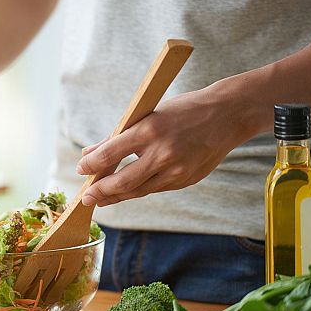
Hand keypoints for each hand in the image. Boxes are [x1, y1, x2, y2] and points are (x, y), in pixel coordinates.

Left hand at [75, 86, 253, 206]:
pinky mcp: (186, 180)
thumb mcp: (148, 114)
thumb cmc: (184, 110)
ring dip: (116, 197)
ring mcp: (176, 170)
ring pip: (138, 191)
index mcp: (149, 131)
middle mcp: (162, 153)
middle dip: (100, 192)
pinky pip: (155, 189)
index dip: (91, 166)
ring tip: (100, 199)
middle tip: (85, 198)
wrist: (229, 114)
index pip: (110, 154)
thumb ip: (117, 136)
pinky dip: (137, 191)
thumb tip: (88, 153)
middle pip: (122, 182)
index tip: (81, 170)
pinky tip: (125, 192)